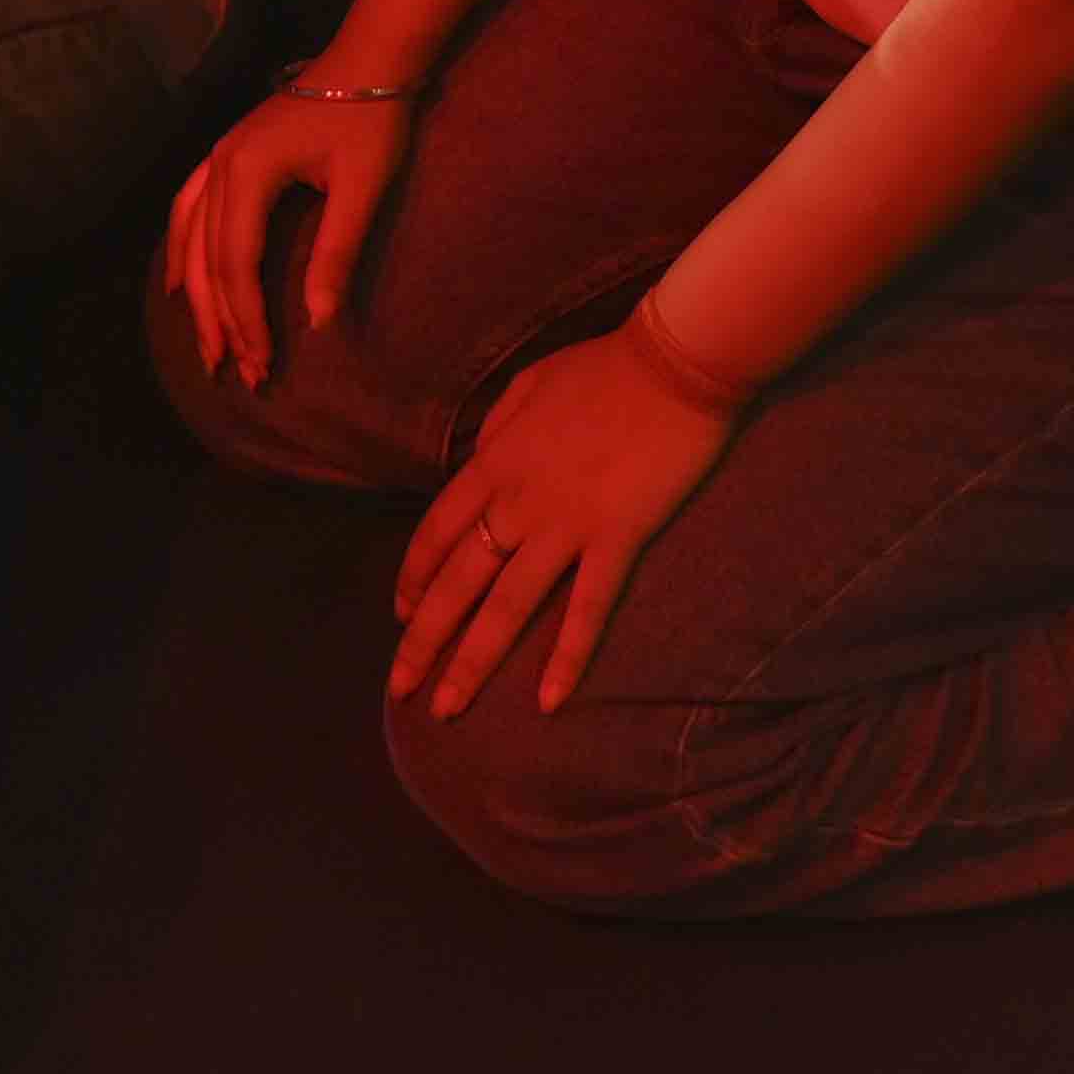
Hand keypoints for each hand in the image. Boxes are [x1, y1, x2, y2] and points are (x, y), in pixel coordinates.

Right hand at [164, 88, 423, 388]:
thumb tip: (320, 323)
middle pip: (206, 258)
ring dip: (197, 295)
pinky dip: (180, 248)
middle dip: (220, 320)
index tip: (262, 364)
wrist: (370, 58)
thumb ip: (336, 254)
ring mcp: (218, 158)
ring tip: (205, 345)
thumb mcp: (361, 188)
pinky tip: (178, 280)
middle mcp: (220, 167)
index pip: (236, 264)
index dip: (247, 318)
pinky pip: (188, 209)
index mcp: (247, 174)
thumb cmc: (371, 121)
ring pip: (191, 238)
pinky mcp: (228, 155)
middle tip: (232, 374)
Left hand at [392, 322, 744, 717]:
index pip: (436, 533)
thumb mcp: (529, 385)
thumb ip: (497, 429)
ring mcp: (566, 525)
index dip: (414, 579)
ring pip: (507, 606)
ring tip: (447, 709)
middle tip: (400, 688)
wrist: (674, 364)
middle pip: (458, 581)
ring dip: (473, 661)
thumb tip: (479, 462)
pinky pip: (586, 608)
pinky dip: (567, 656)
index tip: (402, 616)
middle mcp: (518, 501)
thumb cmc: (603, 368)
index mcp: (493, 461)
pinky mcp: (617, 539)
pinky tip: (548, 701)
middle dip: (424, 639)